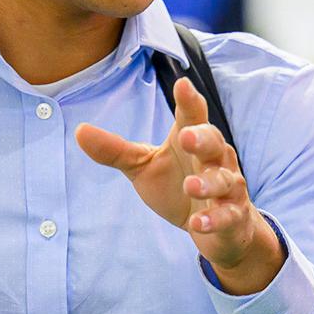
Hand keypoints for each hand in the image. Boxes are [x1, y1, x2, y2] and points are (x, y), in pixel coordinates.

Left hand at [75, 77, 285, 294]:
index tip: (183, 84)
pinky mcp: (233, 216)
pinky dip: (214, 219)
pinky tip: (198, 223)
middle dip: (202, 139)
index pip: (192, 115)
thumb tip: (79, 130)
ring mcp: (228, 187)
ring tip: (190, 185)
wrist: (219, 229)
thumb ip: (116, 151)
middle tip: (186, 137)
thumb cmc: (179, 186)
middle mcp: (215, 159)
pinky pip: (228, 215)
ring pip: (223, 179)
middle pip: (214, 142)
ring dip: (208, 183)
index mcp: (192, 139)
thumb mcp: (144, 167)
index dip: (189, 100)